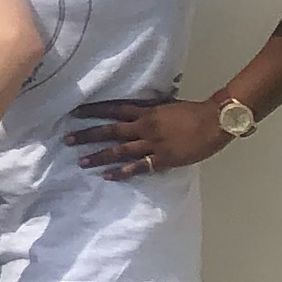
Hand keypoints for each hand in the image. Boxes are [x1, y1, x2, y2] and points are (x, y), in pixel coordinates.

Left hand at [68, 96, 226, 181]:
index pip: (114, 109)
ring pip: (119, 151)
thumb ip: (150, 108)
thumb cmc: (194, 111)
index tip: (75, 112)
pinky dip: (121, 172)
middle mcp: (144, 127)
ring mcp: (152, 144)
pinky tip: (106, 176)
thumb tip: (137, 108)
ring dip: (99, 156)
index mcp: (146, 111)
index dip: (94, 111)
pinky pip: (138, 167)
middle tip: (67, 140)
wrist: (214, 121)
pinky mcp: (162, 159)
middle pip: (110, 131)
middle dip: (87, 135)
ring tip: (81, 162)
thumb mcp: (167, 104)